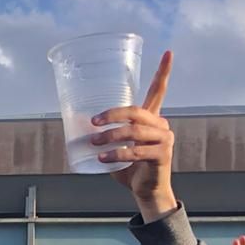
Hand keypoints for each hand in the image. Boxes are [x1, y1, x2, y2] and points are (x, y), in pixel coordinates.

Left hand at [94, 49, 175, 218]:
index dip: (163, 71)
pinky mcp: (162, 155)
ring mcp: (164, 139)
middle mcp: (161, 125)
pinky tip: (103, 158)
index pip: (158, 90)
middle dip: (112, 114)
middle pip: (136, 111)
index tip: (168, 52)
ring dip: (111, 136)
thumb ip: (102, 133)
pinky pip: (137, 151)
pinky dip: (117, 154)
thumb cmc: (129, 168)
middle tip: (93, 122)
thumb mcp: (114, 147)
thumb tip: (76, 121)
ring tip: (94, 143)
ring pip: (135, 131)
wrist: (145, 192)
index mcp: (151, 118)